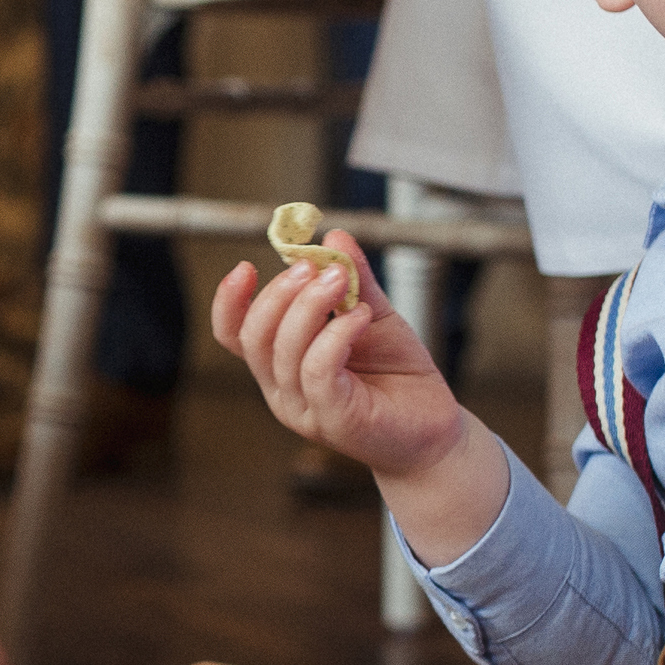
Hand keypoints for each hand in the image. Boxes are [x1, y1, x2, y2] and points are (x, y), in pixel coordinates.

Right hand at [211, 230, 466, 478]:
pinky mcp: (334, 419)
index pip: (235, 336)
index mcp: (281, 365)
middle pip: (255, 338)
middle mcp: (283, 390)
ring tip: (342, 279)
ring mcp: (305, 408)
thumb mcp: (373, 315)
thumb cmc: (399, 376)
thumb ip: (354, 280)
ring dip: (309, 305)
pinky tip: (360, 317)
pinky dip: (335, 335)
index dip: (230, 302)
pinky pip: (318, 370)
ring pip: (284, 351)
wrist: (434, 429)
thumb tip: (334, 235)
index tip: (247, 266)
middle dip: (279, 294)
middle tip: (313, 265)